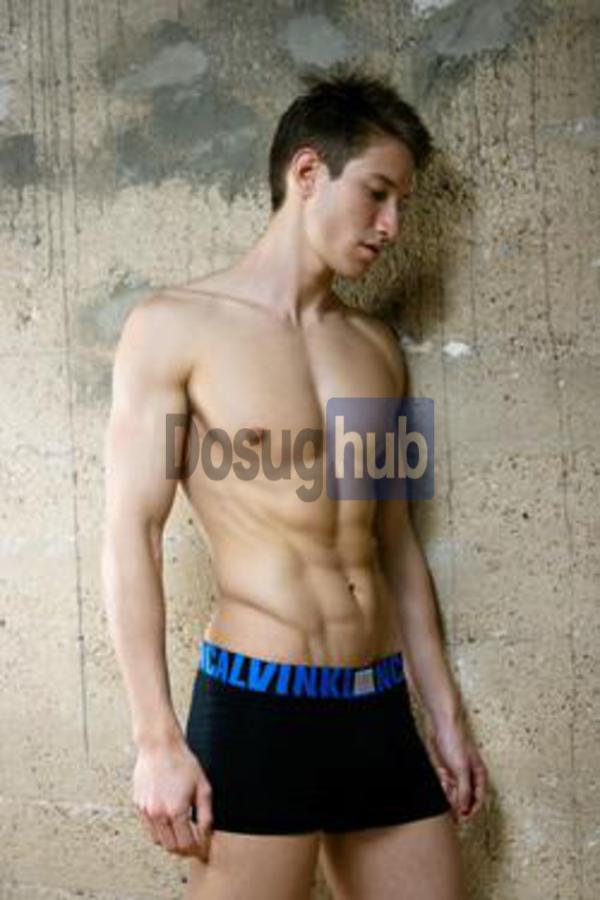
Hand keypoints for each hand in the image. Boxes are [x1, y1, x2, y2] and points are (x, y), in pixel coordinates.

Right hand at [132, 738, 212, 860]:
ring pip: (157, 840)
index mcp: (176, 811)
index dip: (196, 848)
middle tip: (191, 841)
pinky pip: (147, 827)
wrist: (159, 746)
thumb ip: (206, 813)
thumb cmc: (182, 762)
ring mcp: (146, 811)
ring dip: (169, 840)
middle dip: (182, 848)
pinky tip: (167, 819)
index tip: (201, 845)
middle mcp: (159, 814)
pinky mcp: (138, 805)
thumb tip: (206, 831)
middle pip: (170, 847)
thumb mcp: (203, 786)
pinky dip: (157, 829)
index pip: (186, 844)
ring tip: (179, 831)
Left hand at [423, 715, 488, 823]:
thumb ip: (465, 790)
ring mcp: (457, 774)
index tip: (461, 818)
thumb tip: (465, 809)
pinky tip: (440, 776)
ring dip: (447, 791)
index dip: (470, 811)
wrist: (440, 725)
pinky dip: (441, 784)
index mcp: (479, 776)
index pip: (478, 801)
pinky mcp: (446, 770)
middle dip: (456, 799)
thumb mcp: (461, 768)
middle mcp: (469, 777)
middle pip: (464, 799)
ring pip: (453, 793)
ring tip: (444, 779)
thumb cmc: (455, 740)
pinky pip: (443, 785)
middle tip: (449, 793)